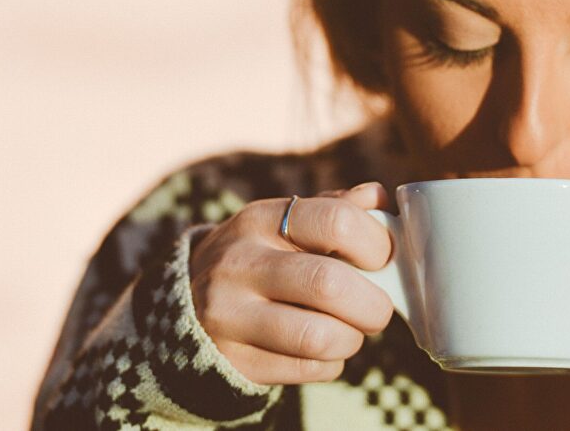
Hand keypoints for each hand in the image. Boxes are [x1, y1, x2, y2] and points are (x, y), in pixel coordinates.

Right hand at [188, 182, 394, 384]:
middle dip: (372, 304)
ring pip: (320, 337)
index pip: (336, 221)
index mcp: (260, 219)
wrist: (187, 305)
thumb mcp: (284, 223)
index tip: (383, 259)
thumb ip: (334, 208)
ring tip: (348, 330)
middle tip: (376, 308)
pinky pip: (307, 369)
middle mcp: (239, 263)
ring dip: (351, 338)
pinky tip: (321, 350)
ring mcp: (230, 315)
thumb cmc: (260, 258)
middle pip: (329, 284)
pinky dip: (330, 363)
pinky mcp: (234, 361)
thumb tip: (381, 200)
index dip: (376, 244)